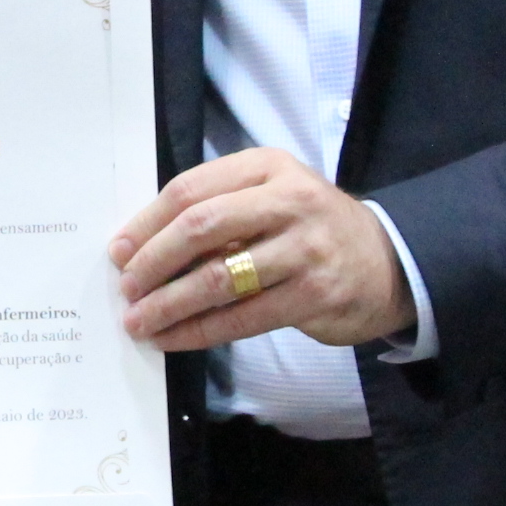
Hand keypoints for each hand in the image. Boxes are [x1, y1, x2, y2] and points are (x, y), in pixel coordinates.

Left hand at [111, 148, 413, 351]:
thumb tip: (141, 247)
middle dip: (152, 261)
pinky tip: (174, 338)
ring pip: (218, 277)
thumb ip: (219, 208)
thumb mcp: (272, 195)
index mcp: (267, 167)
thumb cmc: (310, 227)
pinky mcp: (314, 294)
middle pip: (200, 227)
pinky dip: (200, 331)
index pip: (191, 189)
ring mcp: (304, 248)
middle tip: (126, 288)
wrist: (387, 261)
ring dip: (169, 304)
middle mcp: (288, 200)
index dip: (147, 222)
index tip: (118, 251)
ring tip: (139, 321)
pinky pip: (242, 317)